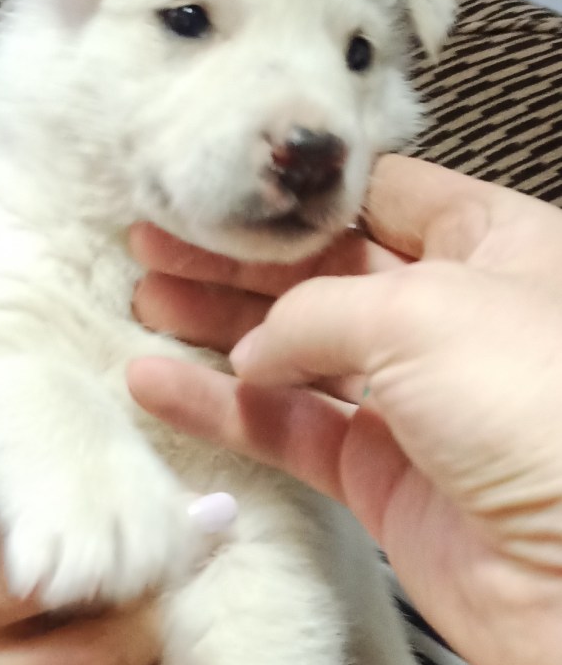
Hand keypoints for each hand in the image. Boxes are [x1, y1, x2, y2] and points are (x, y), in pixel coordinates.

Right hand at [128, 154, 561, 664]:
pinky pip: (287, 429)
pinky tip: (156, 384)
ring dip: (218, 328)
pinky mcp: (380, 479)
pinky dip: (220, 408)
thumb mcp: (423, 312)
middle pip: (325, 273)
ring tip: (142, 299)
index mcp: (496, 247)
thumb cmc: (541, 410)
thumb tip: (252, 349)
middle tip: (155, 241)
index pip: (384, 197)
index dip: (302, 192)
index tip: (223, 184)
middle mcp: (454, 320)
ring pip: (297, 353)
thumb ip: (314, 311)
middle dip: (238, 258)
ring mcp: (415, 404)